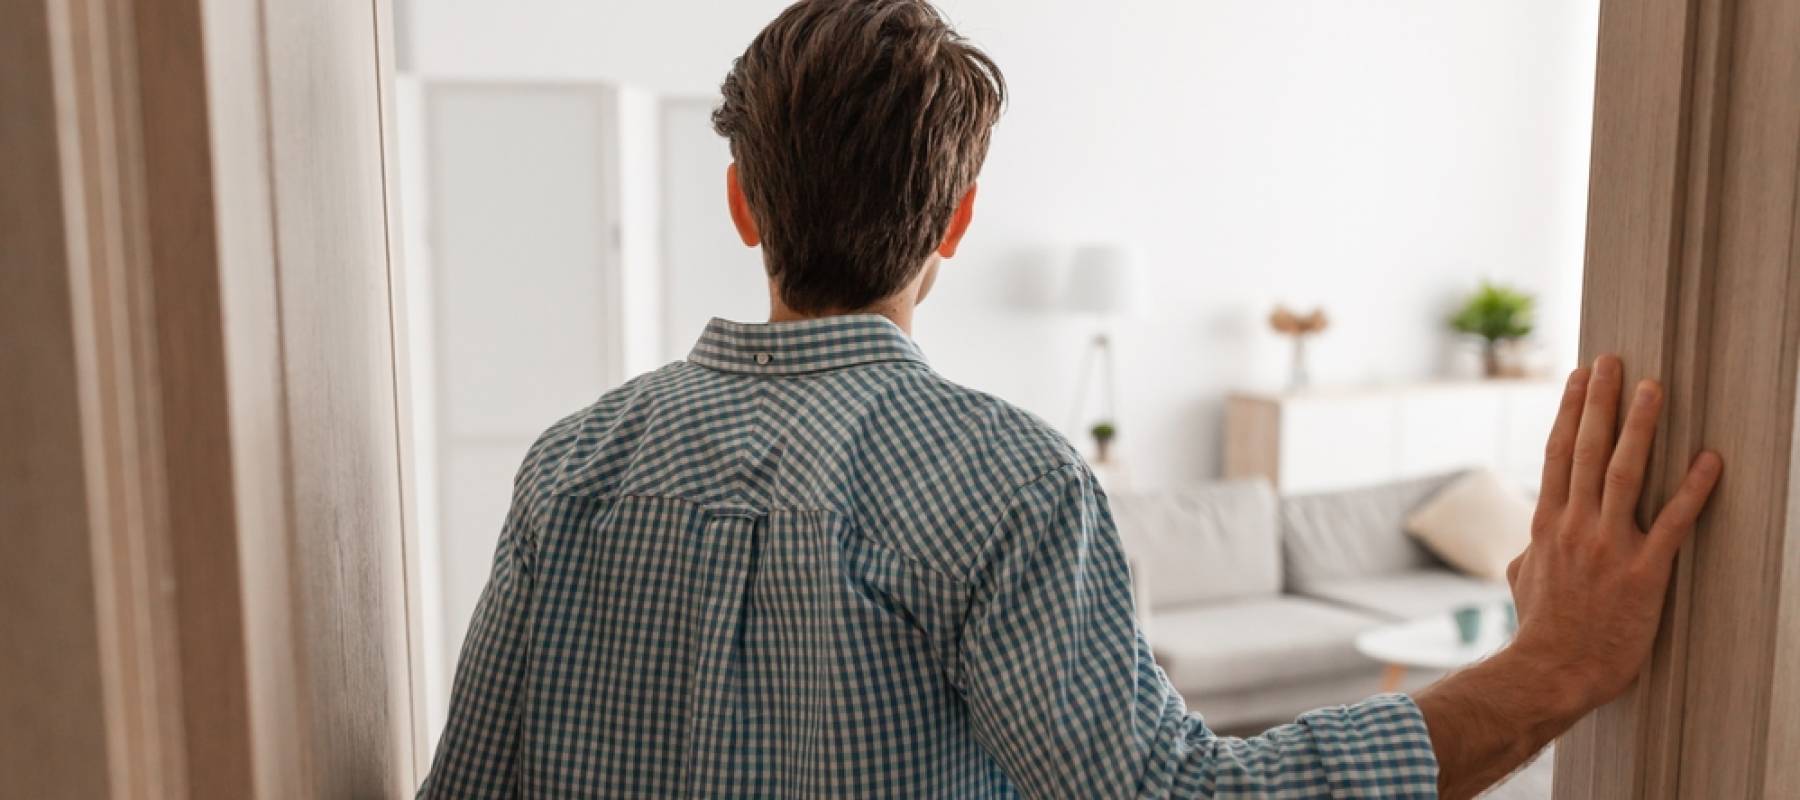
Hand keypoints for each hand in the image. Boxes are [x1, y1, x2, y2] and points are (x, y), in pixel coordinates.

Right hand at [1504, 354, 1722, 713]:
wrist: (1552, 670)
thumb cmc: (1539, 630)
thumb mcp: (1521, 582)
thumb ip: (1528, 552)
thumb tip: (1526, 546)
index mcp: (1547, 525)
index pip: (1559, 455)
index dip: (1571, 412)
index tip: (1580, 379)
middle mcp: (1575, 527)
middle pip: (1589, 451)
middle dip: (1601, 402)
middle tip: (1614, 362)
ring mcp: (1608, 548)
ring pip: (1625, 474)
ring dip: (1640, 428)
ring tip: (1653, 390)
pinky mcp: (1643, 573)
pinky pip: (1673, 523)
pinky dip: (1693, 490)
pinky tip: (1709, 461)